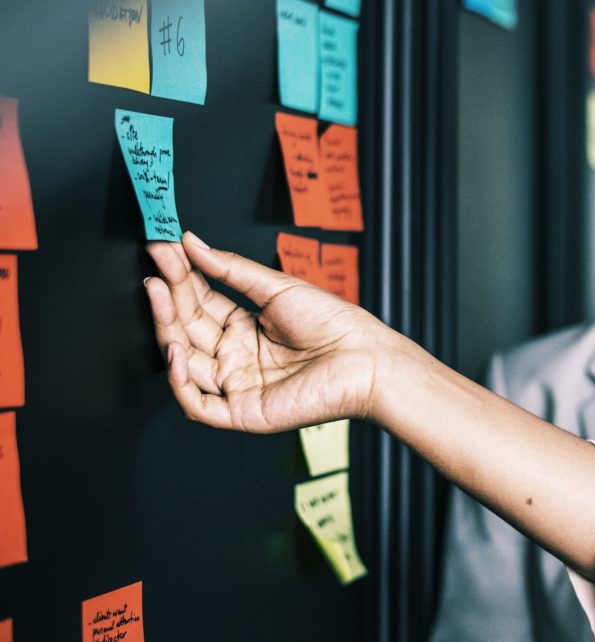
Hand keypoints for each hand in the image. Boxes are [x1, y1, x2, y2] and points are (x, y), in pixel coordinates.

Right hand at [144, 232, 388, 432]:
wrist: (366, 358)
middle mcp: (236, 358)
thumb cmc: (335, 325)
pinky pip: (197, 404)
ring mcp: (237, 386)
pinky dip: (179, 381)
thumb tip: (193, 243)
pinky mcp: (242, 412)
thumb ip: (231, 269)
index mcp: (246, 330)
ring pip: (184, 364)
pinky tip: (175, 348)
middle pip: (188, 330)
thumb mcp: (277, 288)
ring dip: (166, 329)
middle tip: (155, 268)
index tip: (162, 248)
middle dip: (168, 298)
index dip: (179, 278)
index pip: (200, 304)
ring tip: (159, 293)